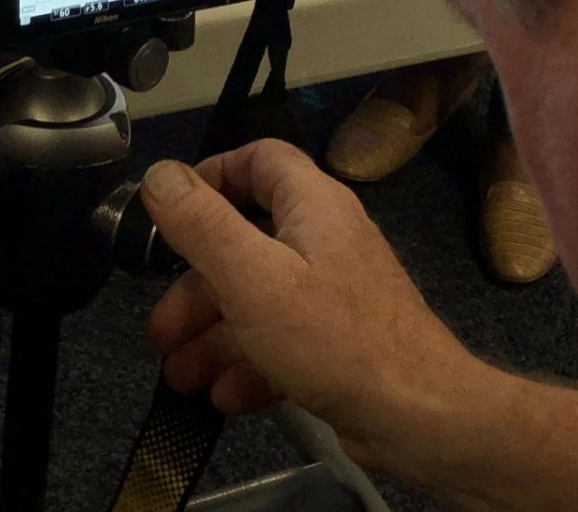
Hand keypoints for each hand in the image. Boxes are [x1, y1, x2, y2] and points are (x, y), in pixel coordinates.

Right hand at [141, 140, 481, 467]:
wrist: (417, 415)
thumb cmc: (332, 336)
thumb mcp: (252, 275)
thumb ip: (202, 223)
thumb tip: (160, 174)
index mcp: (313, 205)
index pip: (260, 160)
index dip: (211, 176)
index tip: (169, 214)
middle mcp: (327, 241)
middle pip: (247, 245)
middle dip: (196, 290)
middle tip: (160, 333)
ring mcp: (337, 295)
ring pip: (260, 302)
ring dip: (215, 338)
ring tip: (181, 378)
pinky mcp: (342, 344)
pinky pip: (285, 343)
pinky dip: (252, 366)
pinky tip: (226, 397)